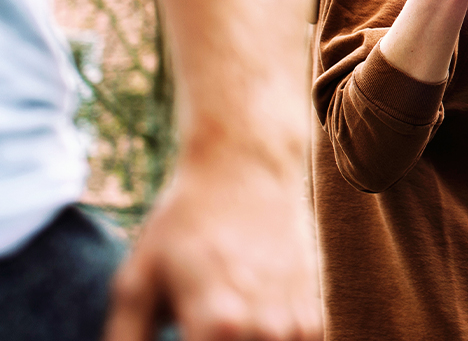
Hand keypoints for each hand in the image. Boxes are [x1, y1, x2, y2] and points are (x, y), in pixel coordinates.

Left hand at [103, 153, 320, 340]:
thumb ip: (127, 339)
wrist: (246, 171)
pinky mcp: (312, 314)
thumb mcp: (136, 280)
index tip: (179, 336)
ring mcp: (294, 323)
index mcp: (215, 325)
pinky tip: (245, 327)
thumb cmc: (184, 223)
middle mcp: (263, 329)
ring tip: (218, 326)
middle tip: (195, 329)